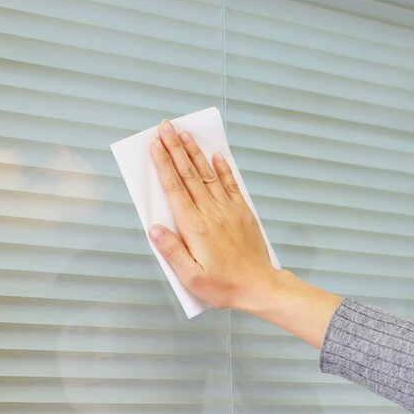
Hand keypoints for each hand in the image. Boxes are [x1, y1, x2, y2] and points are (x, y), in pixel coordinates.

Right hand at [148, 119, 279, 309]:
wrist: (259, 286)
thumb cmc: (224, 285)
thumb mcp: (190, 276)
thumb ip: (171, 250)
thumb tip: (154, 228)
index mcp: (195, 227)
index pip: (174, 188)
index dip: (163, 164)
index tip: (155, 144)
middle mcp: (211, 213)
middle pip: (189, 175)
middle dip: (175, 149)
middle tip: (165, 127)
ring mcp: (229, 211)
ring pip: (208, 175)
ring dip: (195, 153)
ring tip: (185, 134)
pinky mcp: (243, 213)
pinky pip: (232, 185)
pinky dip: (224, 169)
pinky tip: (217, 156)